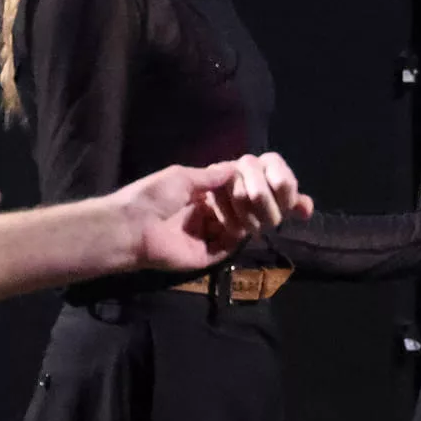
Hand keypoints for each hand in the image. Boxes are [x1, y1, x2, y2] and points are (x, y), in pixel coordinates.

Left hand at [112, 156, 313, 271]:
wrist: (132, 227)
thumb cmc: (153, 196)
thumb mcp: (183, 176)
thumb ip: (214, 175)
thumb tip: (241, 166)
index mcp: (203, 192)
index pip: (240, 188)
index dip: (261, 187)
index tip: (286, 185)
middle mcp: (211, 212)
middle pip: (247, 208)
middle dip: (267, 203)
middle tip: (288, 200)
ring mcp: (211, 234)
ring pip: (244, 225)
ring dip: (254, 216)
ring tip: (259, 207)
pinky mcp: (209, 254)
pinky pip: (232, 243)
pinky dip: (240, 232)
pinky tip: (241, 223)